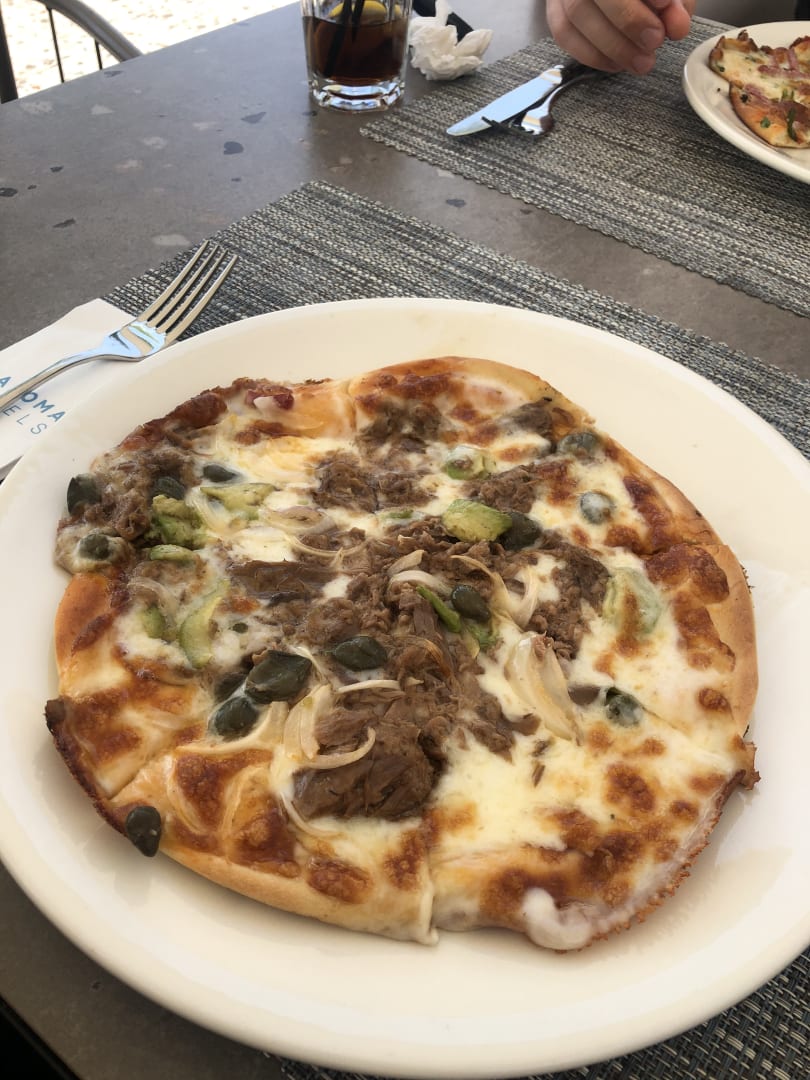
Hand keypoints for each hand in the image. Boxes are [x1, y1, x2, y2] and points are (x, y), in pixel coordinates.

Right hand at [545, 0, 695, 74]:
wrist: (618, 0)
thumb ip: (675, 1)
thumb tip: (677, 25)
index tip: (665, 3)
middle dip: (628, 20)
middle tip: (655, 41)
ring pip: (575, 14)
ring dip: (612, 46)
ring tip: (642, 62)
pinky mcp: (554, 8)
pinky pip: (564, 33)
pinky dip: (592, 54)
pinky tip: (617, 63)